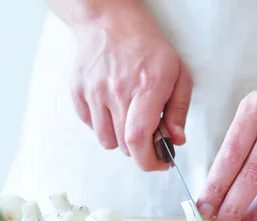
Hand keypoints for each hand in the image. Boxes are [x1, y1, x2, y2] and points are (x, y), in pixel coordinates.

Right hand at [69, 2, 191, 170]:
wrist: (110, 21)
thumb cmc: (148, 47)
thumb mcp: (178, 73)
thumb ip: (178, 110)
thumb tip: (175, 140)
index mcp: (146, 87)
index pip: (139, 140)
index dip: (149, 161)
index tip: (159, 163)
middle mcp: (117, 92)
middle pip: (124, 146)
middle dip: (140, 149)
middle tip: (149, 135)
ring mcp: (94, 92)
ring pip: (106, 141)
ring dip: (120, 139)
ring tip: (128, 118)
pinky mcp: (78, 92)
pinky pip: (90, 126)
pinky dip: (103, 125)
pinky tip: (112, 107)